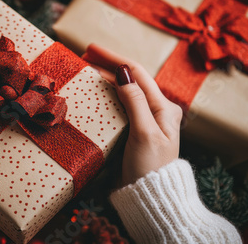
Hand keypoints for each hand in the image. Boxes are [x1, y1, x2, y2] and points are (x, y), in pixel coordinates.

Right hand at [83, 44, 182, 185]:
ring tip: (86, 71)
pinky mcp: (133, 131)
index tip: (91, 49)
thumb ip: (134, 101)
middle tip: (83, 57)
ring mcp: (144, 120)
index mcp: (164, 108)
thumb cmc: (150, 168)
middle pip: (130, 79)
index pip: (136, 73)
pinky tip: (94, 93)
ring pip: (123, 91)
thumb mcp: (144, 133)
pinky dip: (105, 96)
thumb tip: (123, 71)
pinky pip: (118, 106)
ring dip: (105, 79)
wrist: (150, 198)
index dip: (113, 58)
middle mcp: (156, 110)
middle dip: (108, 65)